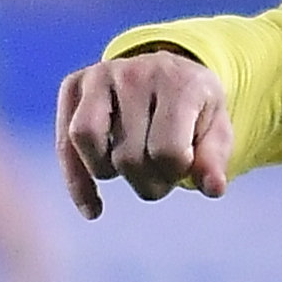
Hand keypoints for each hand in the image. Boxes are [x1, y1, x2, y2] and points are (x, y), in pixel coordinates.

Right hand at [55, 47, 231, 217]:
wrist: (172, 72)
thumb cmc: (195, 111)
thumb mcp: (216, 132)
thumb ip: (213, 161)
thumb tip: (213, 189)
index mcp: (178, 83)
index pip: (167, 152)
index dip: (174, 174)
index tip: (182, 167)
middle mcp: (136, 72)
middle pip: (128, 156)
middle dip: (147, 181)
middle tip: (160, 172)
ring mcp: (101, 74)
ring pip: (86, 139)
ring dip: (107, 172)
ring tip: (130, 171)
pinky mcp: (74, 84)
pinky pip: (65, 142)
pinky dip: (76, 182)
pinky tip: (93, 210)